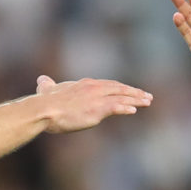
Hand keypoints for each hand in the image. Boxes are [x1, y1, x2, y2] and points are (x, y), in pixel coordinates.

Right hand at [35, 76, 152, 133]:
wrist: (44, 110)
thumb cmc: (44, 103)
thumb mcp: (47, 90)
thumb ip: (47, 85)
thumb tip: (42, 79)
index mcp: (85, 84)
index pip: (109, 85)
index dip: (122, 88)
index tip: (132, 91)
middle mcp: (94, 88)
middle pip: (119, 89)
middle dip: (135, 92)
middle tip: (147, 96)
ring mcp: (96, 98)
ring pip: (121, 97)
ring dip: (136, 99)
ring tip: (148, 102)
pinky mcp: (97, 110)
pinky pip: (116, 107)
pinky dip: (126, 108)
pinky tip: (134, 110)